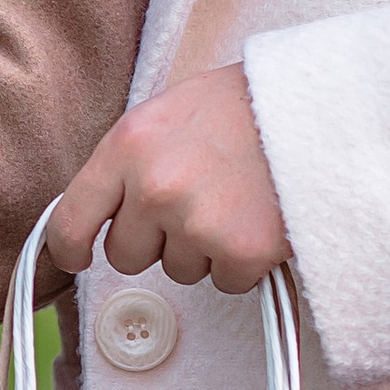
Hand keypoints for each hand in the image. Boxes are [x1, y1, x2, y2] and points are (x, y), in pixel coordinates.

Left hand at [45, 65, 288, 294]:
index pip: (72, 217)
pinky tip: (260, 219)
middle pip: (126, 255)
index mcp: (128, 146)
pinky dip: (244, 261)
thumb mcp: (167, 116)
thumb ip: (129, 163)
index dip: (69, 247)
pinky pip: (226, 281)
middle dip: (155, 241)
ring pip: (179, 270)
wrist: (321, 107)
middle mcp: (154, 187)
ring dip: (203, 248)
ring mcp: (196, 222)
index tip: (76, 258)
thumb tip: (98, 214)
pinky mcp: (240, 252)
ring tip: (235, 201)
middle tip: (195, 205)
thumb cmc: (244, 107)